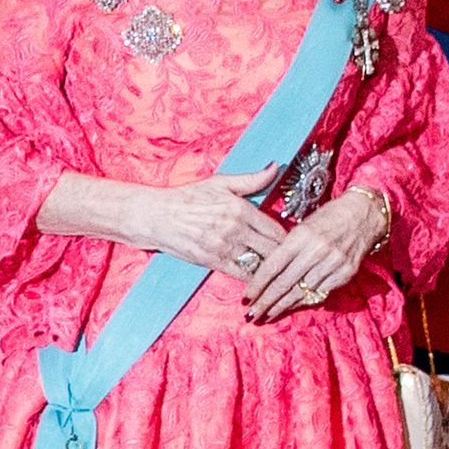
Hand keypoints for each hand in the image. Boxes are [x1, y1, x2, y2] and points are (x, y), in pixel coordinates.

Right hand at [126, 165, 285, 278]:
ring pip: (260, 263)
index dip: (288, 239)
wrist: (155, 216)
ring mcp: (224, 246)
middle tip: (291, 262)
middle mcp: (235, 228)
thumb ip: (251, 179)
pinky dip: (253, 279)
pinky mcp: (213, 261)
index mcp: (240, 208)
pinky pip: (242, 274)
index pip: (276, 229)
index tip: (293, 244)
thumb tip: (274, 167)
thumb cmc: (185, 198)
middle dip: (284, 257)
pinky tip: (259, 280)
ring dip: (270, 270)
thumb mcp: (219, 183)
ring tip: (278, 273)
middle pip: (274, 249)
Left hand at [243, 185, 380, 321]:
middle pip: (285, 284)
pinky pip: (320, 292)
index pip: (273, 266)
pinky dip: (304, 300)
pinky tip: (291, 306)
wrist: (363, 215)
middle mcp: (316, 252)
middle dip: (266, 302)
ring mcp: (332, 264)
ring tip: (267, 315)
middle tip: (251, 315)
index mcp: (300, 237)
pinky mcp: (345, 274)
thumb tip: (267, 271)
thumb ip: (287, 248)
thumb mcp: (302, 226)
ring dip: (283, 306)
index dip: (257, 284)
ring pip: (302, 292)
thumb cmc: (327, 217)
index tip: (245, 298)